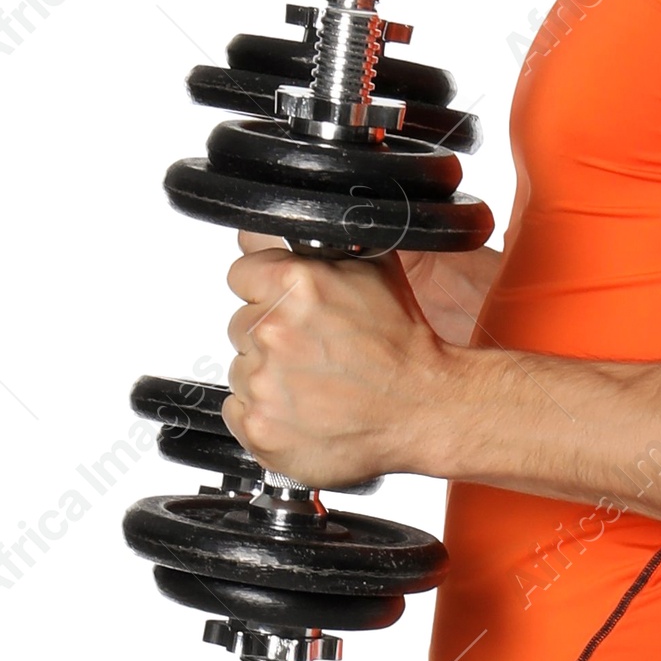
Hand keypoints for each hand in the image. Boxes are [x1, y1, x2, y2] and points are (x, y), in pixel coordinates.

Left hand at [222, 234, 446, 485]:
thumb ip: (314, 247)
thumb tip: (269, 232)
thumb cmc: (401, 345)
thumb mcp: (371, 268)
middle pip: (241, 324)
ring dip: (269, 375)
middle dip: (271, 334)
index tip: (288, 307)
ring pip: (242, 369)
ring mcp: (262, 383)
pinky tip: (302, 410)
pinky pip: (238, 411)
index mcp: (293, 285)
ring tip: (314, 383)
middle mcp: (272, 331)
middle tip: (313, 350)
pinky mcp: (259, 428)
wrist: (423, 408)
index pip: (241, 274)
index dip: (265, 289)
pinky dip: (264, 413)